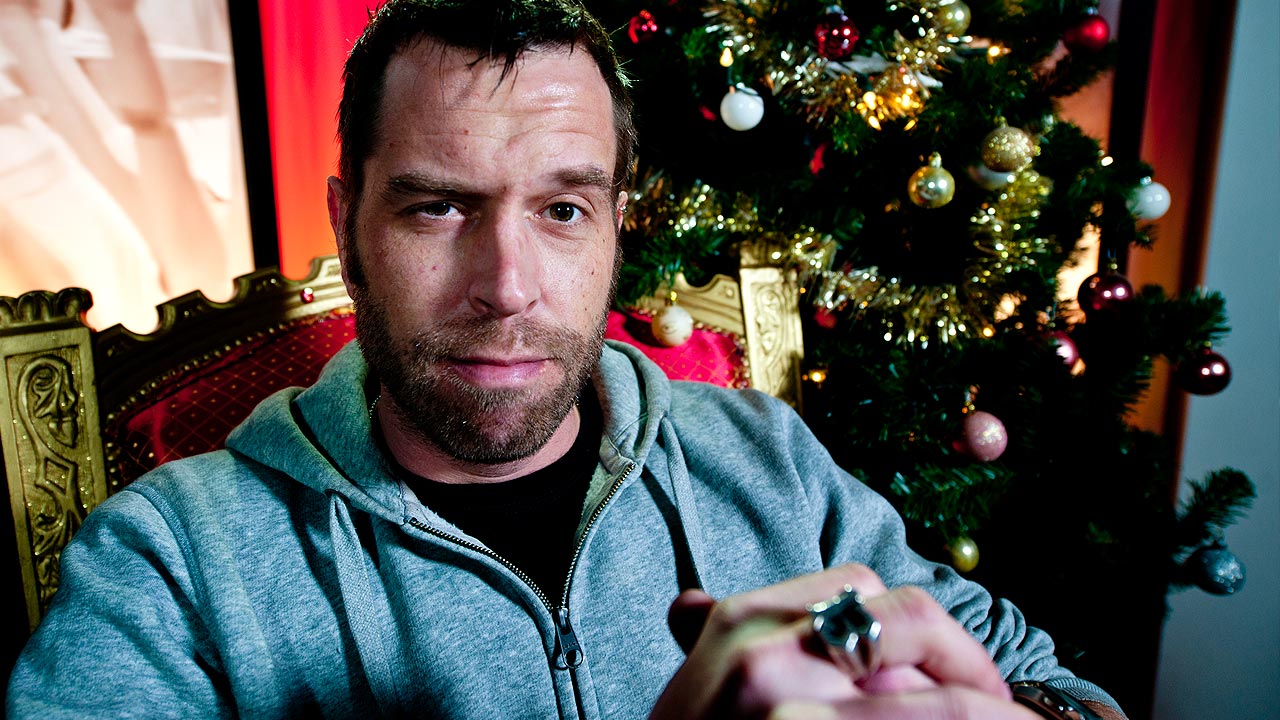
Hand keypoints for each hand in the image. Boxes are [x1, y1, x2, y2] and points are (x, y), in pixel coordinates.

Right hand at [650, 563, 1042, 719]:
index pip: (860, 587)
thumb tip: (688, 610)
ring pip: (940, 701)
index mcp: (739, 622)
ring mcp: (789, 708)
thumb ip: (716, 642)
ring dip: (999, 716)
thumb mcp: (698, 689)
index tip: (952, 671)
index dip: (920, 629)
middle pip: (908, 623)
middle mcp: (764, 653)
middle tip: (1005, 708)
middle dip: (969, 662)